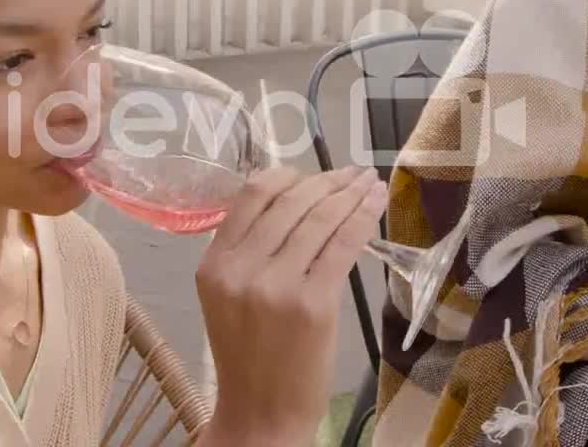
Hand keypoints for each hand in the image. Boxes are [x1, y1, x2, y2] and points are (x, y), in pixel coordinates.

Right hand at [194, 166, 387, 445]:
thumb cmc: (248, 356)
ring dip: (350, 194)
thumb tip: (293, 200)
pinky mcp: (313, 304)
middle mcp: (240, 269)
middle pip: (290, 202)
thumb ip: (246, 251)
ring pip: (319, 219)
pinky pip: (342, 245)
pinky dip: (362, 218)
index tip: (315, 175)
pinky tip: (374, 204)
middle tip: (352, 173)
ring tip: (367, 183)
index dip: (289, 176)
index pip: (252, 196)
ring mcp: (276, 286)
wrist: (260, 414)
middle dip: (328, 181)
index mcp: (213, 264)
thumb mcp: (228, 297)